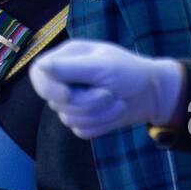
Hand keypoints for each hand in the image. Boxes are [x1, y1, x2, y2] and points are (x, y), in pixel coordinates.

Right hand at [29, 39, 185, 137]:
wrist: (151, 93)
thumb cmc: (129, 71)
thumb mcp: (102, 67)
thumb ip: (69, 68)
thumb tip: (40, 67)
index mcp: (66, 58)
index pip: (38, 73)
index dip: (48, 88)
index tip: (67, 95)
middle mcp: (65, 79)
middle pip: (56, 102)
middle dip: (87, 102)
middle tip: (109, 93)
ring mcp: (73, 101)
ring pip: (69, 119)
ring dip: (99, 113)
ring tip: (117, 100)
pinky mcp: (82, 119)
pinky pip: (81, 130)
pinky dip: (102, 124)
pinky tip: (114, 111)